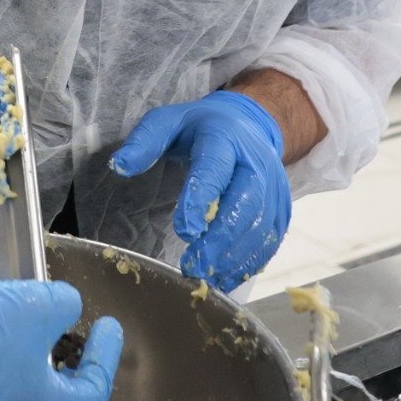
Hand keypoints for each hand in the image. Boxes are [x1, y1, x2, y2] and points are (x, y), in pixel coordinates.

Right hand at [0, 281, 122, 400]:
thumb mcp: (36, 307)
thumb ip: (65, 306)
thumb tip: (66, 310)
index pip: (93, 392)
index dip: (107, 357)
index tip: (107, 324)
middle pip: (57, 391)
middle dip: (70, 356)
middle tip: (72, 325)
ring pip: (23, 382)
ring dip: (34, 351)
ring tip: (32, 317)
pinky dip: (6, 351)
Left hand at [109, 92, 292, 292]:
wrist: (249, 124)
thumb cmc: (200, 128)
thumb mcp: (168, 121)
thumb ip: (145, 141)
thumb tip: (119, 166)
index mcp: (224, 137)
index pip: (214, 168)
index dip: (201, 200)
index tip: (185, 232)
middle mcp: (256, 162)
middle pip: (246, 203)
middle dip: (221, 239)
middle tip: (194, 266)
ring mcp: (274, 186)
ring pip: (262, 226)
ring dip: (236, 257)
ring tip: (207, 278)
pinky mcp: (280, 207)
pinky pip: (270, 240)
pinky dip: (250, 263)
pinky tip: (226, 278)